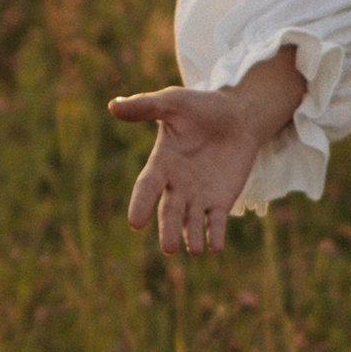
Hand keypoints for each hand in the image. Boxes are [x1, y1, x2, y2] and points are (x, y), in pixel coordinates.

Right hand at [109, 48, 304, 254]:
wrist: (237, 116)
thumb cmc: (201, 107)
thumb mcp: (172, 102)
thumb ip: (145, 107)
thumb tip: (113, 106)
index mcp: (161, 164)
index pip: (147, 187)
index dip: (141, 204)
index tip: (135, 223)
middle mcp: (176, 185)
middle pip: (170, 211)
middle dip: (169, 230)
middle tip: (168, 249)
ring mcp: (198, 196)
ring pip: (191, 221)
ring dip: (191, 236)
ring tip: (193, 250)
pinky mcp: (220, 201)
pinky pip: (216, 222)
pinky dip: (215, 235)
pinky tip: (215, 247)